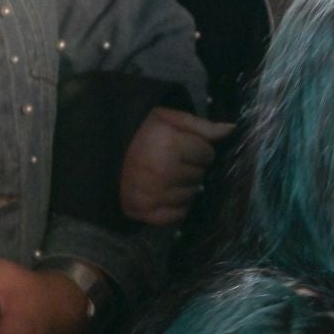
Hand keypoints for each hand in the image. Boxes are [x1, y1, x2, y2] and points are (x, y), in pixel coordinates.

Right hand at [119, 108, 233, 225]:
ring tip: (166, 175)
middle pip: (200, 176)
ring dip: (184, 186)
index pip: (207, 154)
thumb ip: (201, 126)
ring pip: (191, 195)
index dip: (198, 149)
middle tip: (172, 160)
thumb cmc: (140, 132)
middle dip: (192, 167)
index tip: (183, 146)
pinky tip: (165, 193)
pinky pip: (177, 215)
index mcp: (170, 145)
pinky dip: (176, 206)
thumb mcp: (168, 118)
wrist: (101, 151)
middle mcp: (163, 172)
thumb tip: (232, 130)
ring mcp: (153, 194)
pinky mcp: (144, 211)